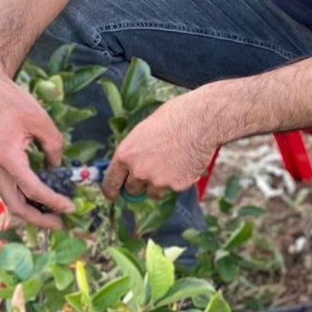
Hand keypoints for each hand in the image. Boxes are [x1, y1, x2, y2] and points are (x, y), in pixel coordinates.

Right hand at [0, 67, 73, 228]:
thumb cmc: (10, 100)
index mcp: (8, 157)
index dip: (54, 201)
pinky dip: (24, 197)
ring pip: (10, 199)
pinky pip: (9, 187)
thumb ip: (54, 145)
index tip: (71, 208)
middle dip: (38, 219)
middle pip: (15, 205)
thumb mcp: (40, 120)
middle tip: (60, 223)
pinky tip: (40, 195)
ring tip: (51, 214)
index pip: (33, 189)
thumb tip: (58, 166)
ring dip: (30, 210)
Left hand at [101, 93, 220, 201]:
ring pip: (153, 192)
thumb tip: (130, 165)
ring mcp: (158, 181)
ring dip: (159, 184)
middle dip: (139, 184)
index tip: (113, 194)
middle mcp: (139, 171)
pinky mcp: (177, 186)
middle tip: (151, 171)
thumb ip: (134, 151)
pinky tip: (185, 162)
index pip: (111, 181)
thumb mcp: (144, 131)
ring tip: (172, 162)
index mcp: (126, 154)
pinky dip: (178, 180)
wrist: (200, 121)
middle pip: (132, 190)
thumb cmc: (173, 118)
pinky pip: (173, 189)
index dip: (111, 189)